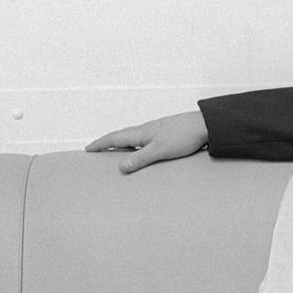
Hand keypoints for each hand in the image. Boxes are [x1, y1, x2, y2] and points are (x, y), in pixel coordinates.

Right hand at [84, 111, 207, 172]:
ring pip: (133, 138)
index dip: (100, 144)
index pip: (114, 138)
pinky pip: (144, 140)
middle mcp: (146, 130)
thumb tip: (120, 166)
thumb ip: (140, 159)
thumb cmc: (183, 136)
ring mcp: (156, 131)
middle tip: (97, 149)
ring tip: (116, 152)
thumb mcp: (159, 151)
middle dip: (108, 143)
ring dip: (122, 144)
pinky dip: (136, 145)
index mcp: (141, 133)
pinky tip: (142, 150)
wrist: (205, 125)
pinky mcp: (166, 134)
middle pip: (121, 136)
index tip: (88, 148)